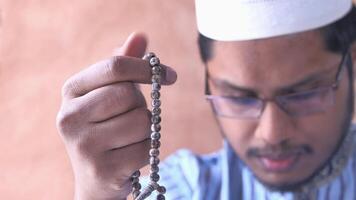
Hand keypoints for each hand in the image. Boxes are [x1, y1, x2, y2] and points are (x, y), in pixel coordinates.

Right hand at [56, 33, 176, 199]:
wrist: (95, 179)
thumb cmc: (107, 128)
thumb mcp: (110, 94)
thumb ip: (124, 66)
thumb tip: (140, 36)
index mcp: (71, 91)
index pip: (114, 67)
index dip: (147, 68)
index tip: (170, 76)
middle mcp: (70, 116)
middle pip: (129, 94)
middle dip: (140, 105)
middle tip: (129, 117)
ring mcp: (84, 145)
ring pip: (142, 121)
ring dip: (145, 129)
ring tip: (127, 138)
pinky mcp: (102, 169)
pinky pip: (146, 147)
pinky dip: (146, 150)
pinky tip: (129, 156)